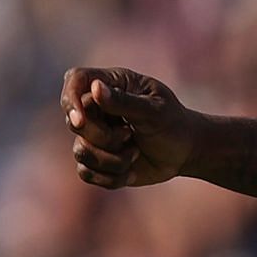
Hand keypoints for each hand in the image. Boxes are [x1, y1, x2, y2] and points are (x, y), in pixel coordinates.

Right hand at [60, 67, 198, 187]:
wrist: (186, 153)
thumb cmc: (174, 124)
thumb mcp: (155, 112)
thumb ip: (125, 101)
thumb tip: (94, 88)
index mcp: (112, 84)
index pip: (75, 79)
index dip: (70, 99)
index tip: (80, 121)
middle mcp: (97, 107)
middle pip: (75, 122)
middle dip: (104, 137)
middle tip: (129, 135)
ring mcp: (94, 134)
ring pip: (80, 151)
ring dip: (112, 159)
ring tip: (135, 152)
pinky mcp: (97, 159)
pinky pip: (86, 172)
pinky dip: (111, 177)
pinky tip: (131, 171)